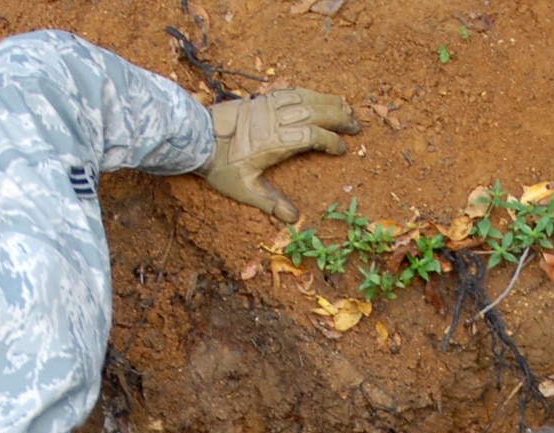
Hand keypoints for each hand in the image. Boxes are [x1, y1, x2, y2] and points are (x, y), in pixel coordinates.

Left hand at [201, 88, 359, 222]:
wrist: (197, 138)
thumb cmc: (220, 166)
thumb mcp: (245, 188)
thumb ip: (270, 202)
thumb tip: (293, 218)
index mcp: (275, 142)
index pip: (312, 136)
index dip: (331, 141)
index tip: (342, 149)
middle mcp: (275, 121)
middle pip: (315, 112)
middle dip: (339, 117)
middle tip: (356, 124)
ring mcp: (269, 107)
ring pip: (305, 98)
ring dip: (328, 101)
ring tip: (346, 106)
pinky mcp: (262, 99)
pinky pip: (291, 91)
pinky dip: (309, 93)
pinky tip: (318, 97)